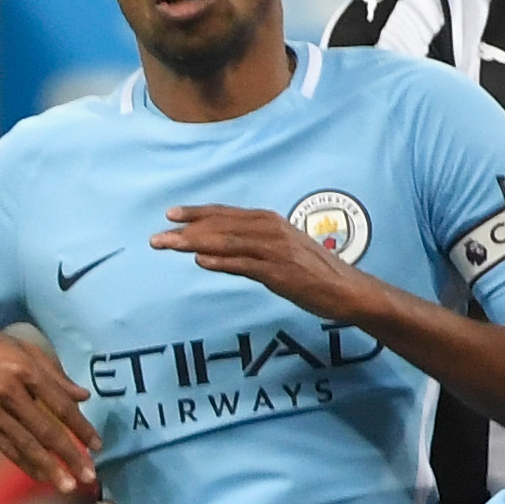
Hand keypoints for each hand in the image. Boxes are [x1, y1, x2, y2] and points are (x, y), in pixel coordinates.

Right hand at [0, 320, 97, 494]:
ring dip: (49, 468)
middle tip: (90, 477)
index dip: (81, 427)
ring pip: (25, 444)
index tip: (98, 446)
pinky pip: (5, 447)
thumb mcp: (23, 349)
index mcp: (25, 369)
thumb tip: (83, 397)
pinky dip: (23, 463)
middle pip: (45, 430)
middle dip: (70, 455)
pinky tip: (40, 476)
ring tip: (68, 486)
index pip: (60, 405)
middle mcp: (9, 392)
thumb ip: (54, 373)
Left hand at [156, 203, 387, 328]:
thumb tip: (207, 253)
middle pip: (222, 226)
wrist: (347, 290)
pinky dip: (223, 262)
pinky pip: (246, 265)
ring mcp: (276, 251)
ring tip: (169, 245)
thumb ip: (246, 248)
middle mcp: (272, 231)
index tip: (171, 214)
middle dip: (187, 230)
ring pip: (229, 243)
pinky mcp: (280, 273)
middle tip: (157, 237)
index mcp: (271, 223)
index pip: (227, 214)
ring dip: (195, 243)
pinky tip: (201, 262)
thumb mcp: (278, 252)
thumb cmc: (311, 273)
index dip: (198, 213)